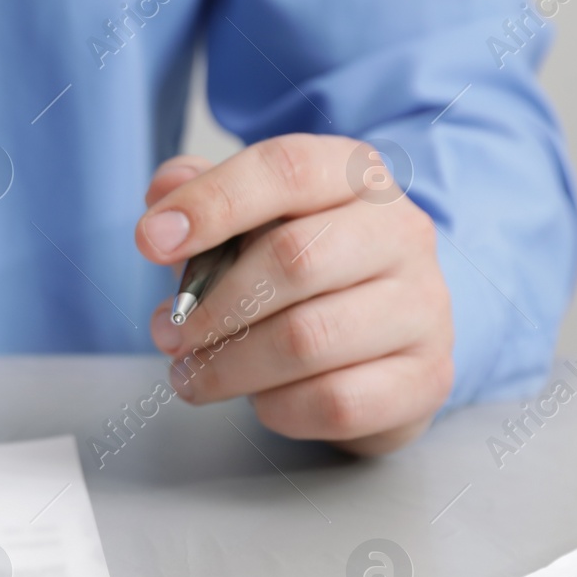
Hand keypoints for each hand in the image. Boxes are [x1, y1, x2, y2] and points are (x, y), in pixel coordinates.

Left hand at [135, 134, 453, 454]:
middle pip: (295, 258)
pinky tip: (258, 400)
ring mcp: (423, 306)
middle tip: (165, 335)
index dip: (211, 204)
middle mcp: (401, 232)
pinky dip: (277, 407)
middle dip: (211, 306)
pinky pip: (336, 400)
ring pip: (308, 339)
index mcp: (354, 176)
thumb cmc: (302, 275)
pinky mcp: (427, 378)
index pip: (285, 169)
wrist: (379, 346)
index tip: (150, 242)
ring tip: (192, 375)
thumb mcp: (249, 221)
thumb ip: (202, 195)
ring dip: (229, 366)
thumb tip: (163, 194)